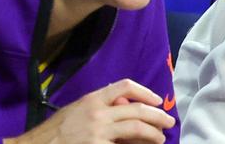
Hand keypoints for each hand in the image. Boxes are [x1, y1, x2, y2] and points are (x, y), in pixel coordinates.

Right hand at [5, 79, 174, 143]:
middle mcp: (97, 112)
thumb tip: (123, 107)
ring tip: (159, 138)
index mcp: (92, 99)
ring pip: (137, 128)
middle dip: (157, 116)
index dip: (144, 92)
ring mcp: (99, 132)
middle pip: (137, 110)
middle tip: (168, 122)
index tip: (156, 100)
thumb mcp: (76, 111)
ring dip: (153, 134)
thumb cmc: (56, 131)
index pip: (124, 86)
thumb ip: (98, 107)